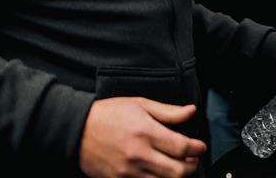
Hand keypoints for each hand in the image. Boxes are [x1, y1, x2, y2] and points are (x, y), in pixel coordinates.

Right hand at [79, 97, 205, 177]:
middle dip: (192, 166)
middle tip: (191, 159)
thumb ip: (167, 111)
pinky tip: (158, 173)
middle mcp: (138, 153)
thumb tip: (190, 112)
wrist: (76, 128)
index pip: (183, 147)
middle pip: (179, 171)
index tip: (199, 146)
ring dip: (176, 176)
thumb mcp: (138, 104)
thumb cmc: (107, 114)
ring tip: (176, 166)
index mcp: (145, 131)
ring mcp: (129, 171)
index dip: (197, 148)